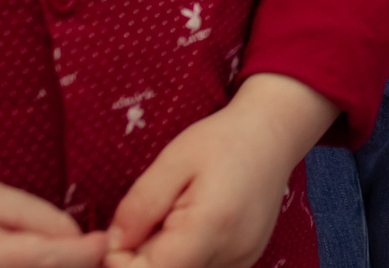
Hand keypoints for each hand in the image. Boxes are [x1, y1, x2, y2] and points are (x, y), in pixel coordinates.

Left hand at [102, 76, 333, 267]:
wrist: (275, 133)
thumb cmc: (222, 139)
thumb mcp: (172, 161)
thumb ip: (139, 207)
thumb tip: (114, 247)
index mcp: (210, 228)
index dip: (121, 262)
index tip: (122, 232)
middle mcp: (231, 254)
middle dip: (142, 260)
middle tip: (145, 222)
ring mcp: (243, 261)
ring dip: (165, 259)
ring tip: (171, 221)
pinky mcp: (246, 261)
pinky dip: (186, 257)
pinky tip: (191, 229)